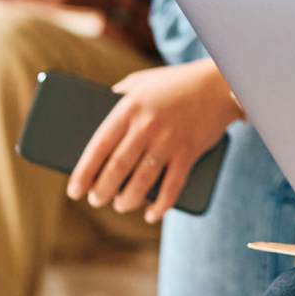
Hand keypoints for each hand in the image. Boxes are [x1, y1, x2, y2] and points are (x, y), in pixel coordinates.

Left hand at [71, 60, 240, 222]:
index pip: (99, 146)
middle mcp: (147, 126)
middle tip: (96, 200)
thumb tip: (100, 107)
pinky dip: (161, 205)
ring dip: (128, 200)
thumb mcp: (142, 80)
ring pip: (142, 181)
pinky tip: (152, 214)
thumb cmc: (176, 82)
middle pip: (117, 167)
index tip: (74, 191)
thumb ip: (121, 93)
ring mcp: (169, 141)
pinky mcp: (189, 152)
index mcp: (129, 108)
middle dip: (102, 190)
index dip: (83, 172)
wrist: (220, 82)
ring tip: (121, 205)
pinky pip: (172, 186)